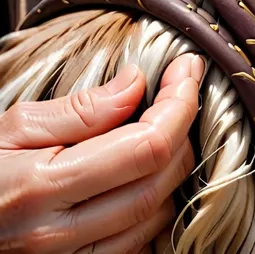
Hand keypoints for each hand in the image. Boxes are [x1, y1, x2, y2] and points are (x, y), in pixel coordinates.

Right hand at [0, 54, 203, 253]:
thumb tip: (136, 83)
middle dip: (181, 130)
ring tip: (162, 128)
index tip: (185, 70)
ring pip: (158, 216)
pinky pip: (141, 243)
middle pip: (159, 181)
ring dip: (172, 168)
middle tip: (178, 93)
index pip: (145, 146)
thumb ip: (80, 109)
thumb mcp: (16, 126)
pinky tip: (145, 173)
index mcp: (43, 188)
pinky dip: (155, 204)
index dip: (178, 104)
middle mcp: (62, 236)